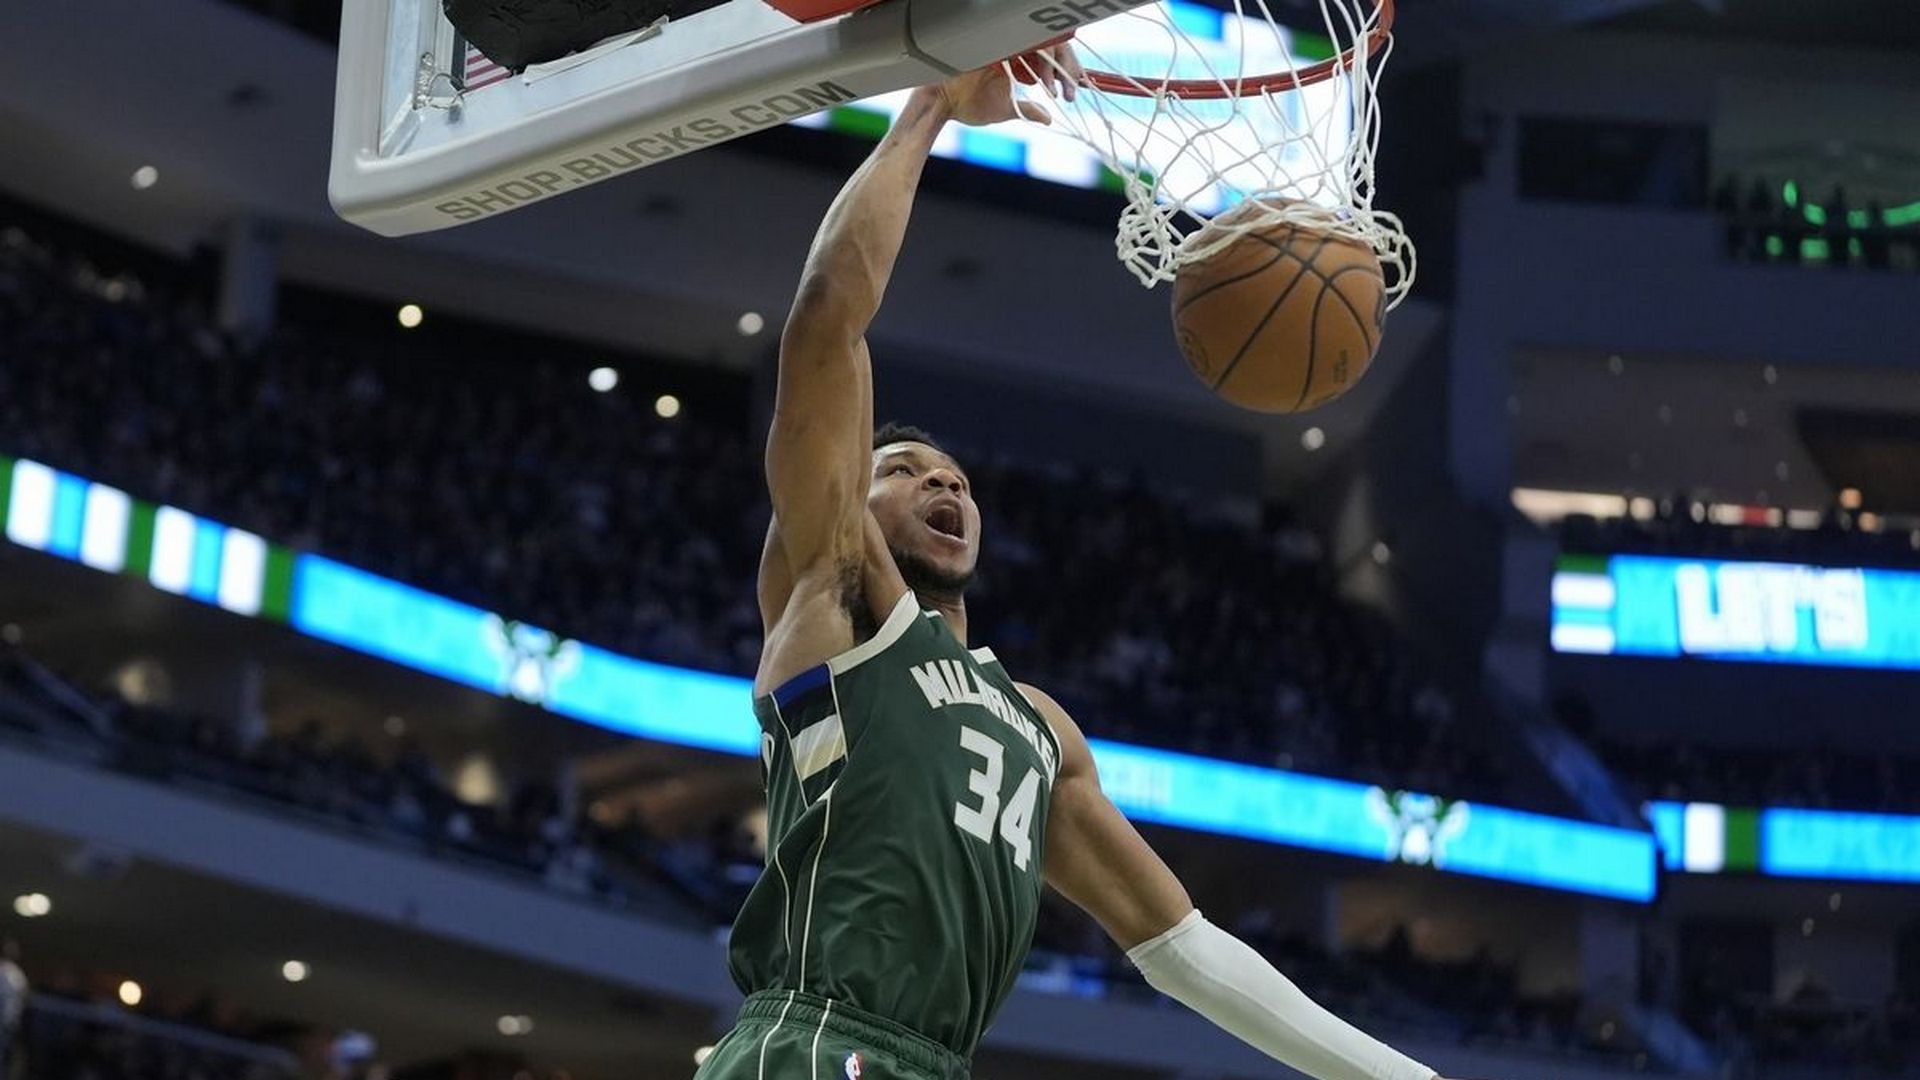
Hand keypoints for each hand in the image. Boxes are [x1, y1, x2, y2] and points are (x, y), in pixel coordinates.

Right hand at [934, 41, 1083, 125]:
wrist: (941, 105)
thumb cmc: (967, 105)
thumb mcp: (1005, 110)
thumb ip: (1027, 110)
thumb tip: (1048, 118)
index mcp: (1017, 58)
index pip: (1050, 55)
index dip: (1067, 68)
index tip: (1078, 86)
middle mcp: (1012, 47)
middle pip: (1050, 45)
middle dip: (1068, 67)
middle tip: (1074, 89)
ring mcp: (1002, 43)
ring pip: (1039, 44)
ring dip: (1052, 68)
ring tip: (1057, 91)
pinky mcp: (992, 44)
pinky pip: (1020, 44)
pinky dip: (1036, 58)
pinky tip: (1045, 77)